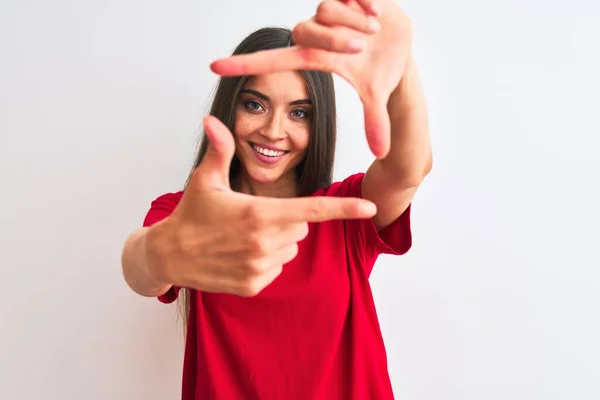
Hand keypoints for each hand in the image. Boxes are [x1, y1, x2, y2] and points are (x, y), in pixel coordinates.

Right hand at [146, 116, 376, 296]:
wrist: (169, 256)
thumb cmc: (190, 213)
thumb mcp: (205, 180)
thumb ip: (219, 149)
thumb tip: (212, 119)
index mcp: (259, 214)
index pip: (311, 211)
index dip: (344, 209)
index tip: (370, 208)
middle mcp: (264, 243)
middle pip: (301, 227)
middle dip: (287, 219)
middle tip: (254, 217)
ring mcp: (260, 267)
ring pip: (290, 248)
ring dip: (276, 241)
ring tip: (243, 237)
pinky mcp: (254, 285)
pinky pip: (277, 267)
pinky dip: (265, 260)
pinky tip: (239, 255)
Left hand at [209, 0, 412, 158]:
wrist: (402, 42)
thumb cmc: (380, 68)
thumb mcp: (376, 94)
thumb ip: (375, 121)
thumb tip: (381, 153)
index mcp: (315, 56)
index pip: (273, 60)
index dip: (245, 65)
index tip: (214, 67)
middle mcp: (316, 32)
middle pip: (306, 30)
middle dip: (336, 40)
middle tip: (362, 48)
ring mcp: (329, 10)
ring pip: (326, 9)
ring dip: (354, 23)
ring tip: (374, 31)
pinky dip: (366, 4)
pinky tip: (378, 15)